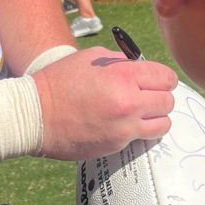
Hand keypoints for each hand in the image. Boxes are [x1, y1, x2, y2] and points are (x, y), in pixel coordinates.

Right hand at [32, 48, 177, 158]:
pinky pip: (141, 138)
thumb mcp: (93, 58)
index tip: (156, 79)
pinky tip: (123, 123)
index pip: (167, 78)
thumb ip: (122, 62)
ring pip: (163, 124)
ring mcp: (124, 128)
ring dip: (156, 117)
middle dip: (160, 96)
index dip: (163, 77)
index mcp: (124, 76)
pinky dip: (138, 131)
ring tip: (141, 112)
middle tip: (147, 95)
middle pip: (168, 102)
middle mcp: (129, 104)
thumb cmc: (61, 80)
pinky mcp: (116, 146)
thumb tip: (141, 68)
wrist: (36, 115)